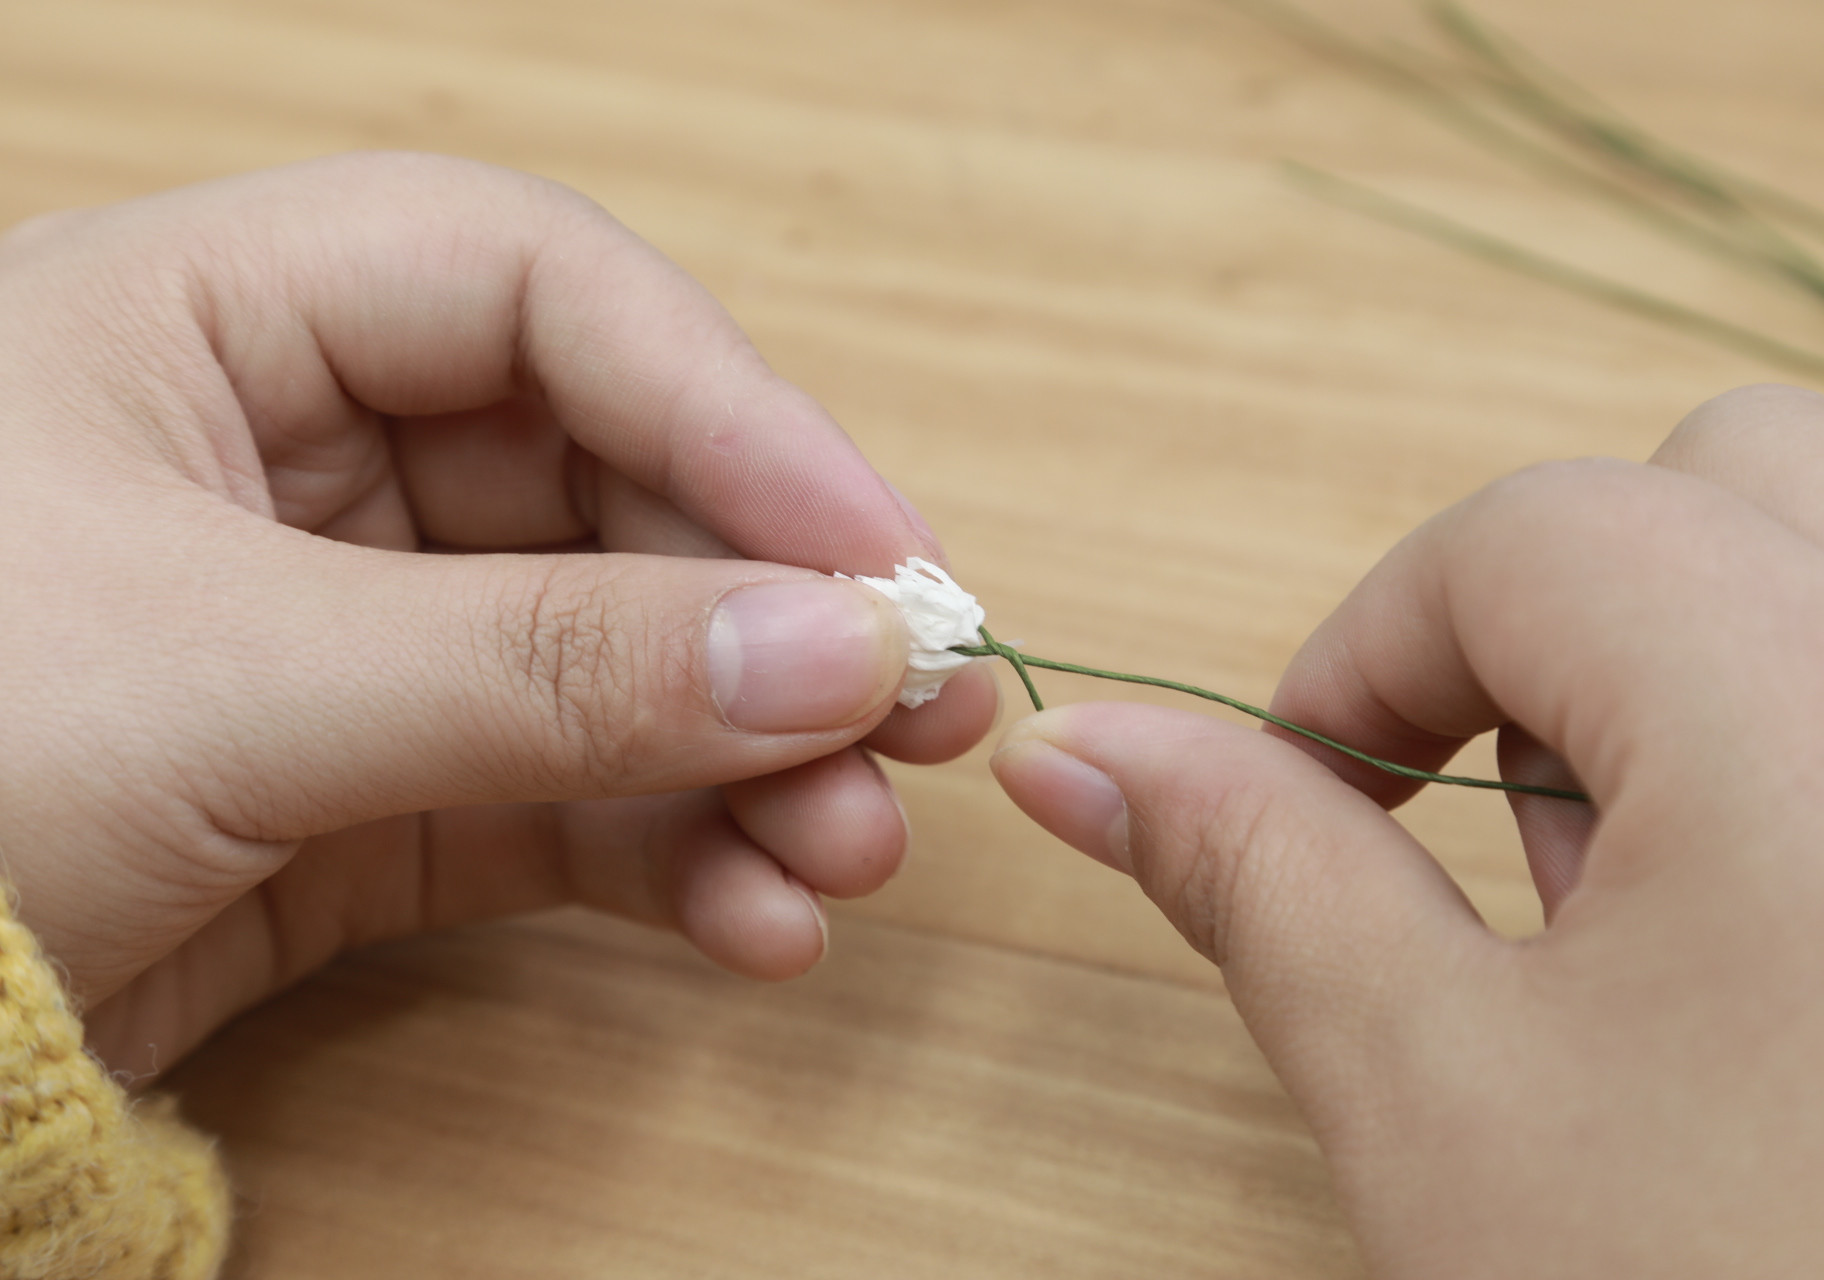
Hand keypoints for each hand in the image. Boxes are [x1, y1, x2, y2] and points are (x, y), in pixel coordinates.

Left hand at [0, 152, 995, 1075]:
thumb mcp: (230, 684)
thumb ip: (545, 663)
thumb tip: (833, 651)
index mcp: (217, 323)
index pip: (534, 292)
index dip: (726, 404)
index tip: (875, 555)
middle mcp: (297, 460)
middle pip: (612, 483)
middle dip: (768, 614)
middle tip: (920, 716)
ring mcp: (346, 636)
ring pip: (612, 661)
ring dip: (751, 758)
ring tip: (855, 853)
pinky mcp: (367, 797)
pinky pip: (565, 802)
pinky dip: (671, 858)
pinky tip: (756, 922)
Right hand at [992, 385, 1823, 1276]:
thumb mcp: (1447, 1109)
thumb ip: (1255, 873)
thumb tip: (1082, 748)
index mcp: (1812, 721)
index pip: (1534, 535)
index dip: (1378, 644)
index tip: (1328, 787)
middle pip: (1735, 475)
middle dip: (1575, 617)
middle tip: (1536, 839)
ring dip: (1739, 640)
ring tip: (1707, 889)